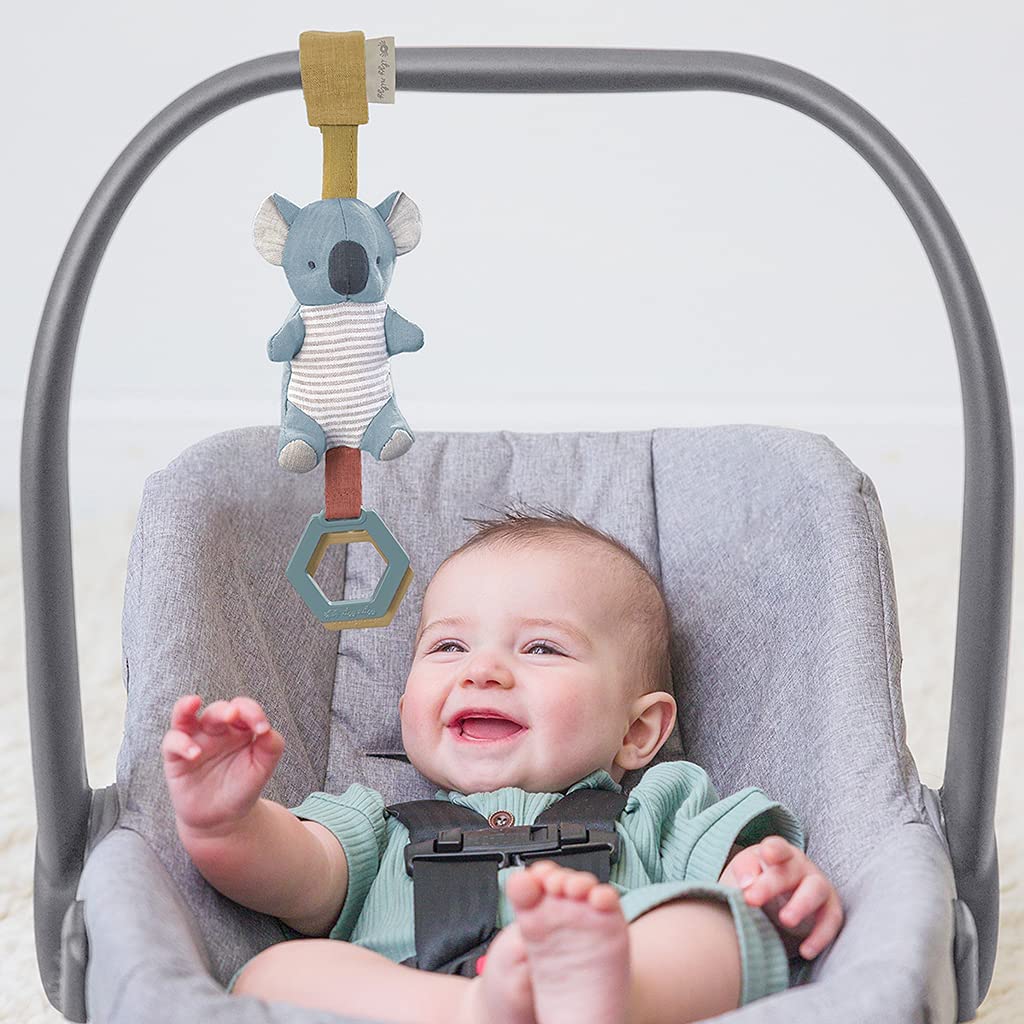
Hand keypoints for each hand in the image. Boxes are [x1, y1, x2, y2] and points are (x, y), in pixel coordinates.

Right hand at [162, 695, 284, 837]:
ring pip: (183, 714)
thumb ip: (271, 746)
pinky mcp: (175, 758)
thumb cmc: (242, 788)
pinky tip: (194, 753)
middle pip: (217, 709)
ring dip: (186, 706)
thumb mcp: (262, 768)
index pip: (244, 708)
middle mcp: (215, 730)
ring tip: (193, 702)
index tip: (263, 729)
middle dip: (225, 710)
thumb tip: (268, 730)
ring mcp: (194, 741)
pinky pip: (171, 742)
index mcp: (239, 728)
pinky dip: (180, 743)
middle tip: (234, 715)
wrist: (222, 819)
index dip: (253, 712)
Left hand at [722, 836, 843, 959]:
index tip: (767, 854)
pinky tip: (805, 951)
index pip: (777, 847)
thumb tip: (747, 885)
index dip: (774, 850)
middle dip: (771, 885)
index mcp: (778, 854)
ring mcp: (818, 886)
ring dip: (801, 904)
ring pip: (816, 890)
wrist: (775, 907)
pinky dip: (820, 936)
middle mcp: (801, 866)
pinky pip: (831, 921)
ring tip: (785, 920)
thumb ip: (744, 872)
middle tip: (751, 900)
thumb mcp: (744, 874)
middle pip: (790, 870)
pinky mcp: (831, 910)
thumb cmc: (757, 884)